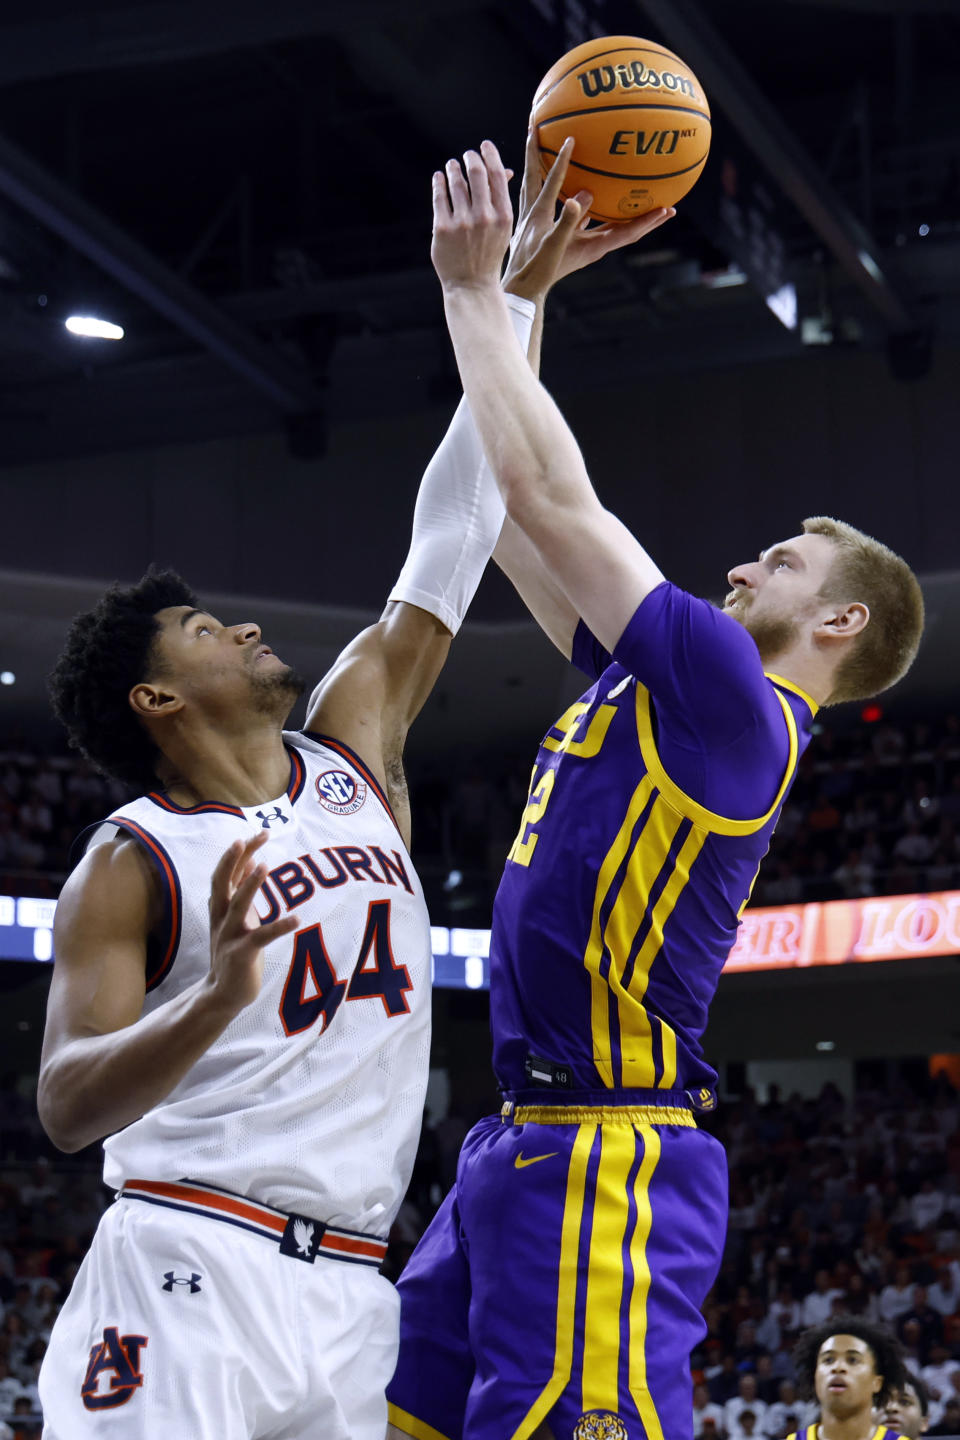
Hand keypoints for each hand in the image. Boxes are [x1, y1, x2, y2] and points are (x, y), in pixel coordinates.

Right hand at [206, 831, 296, 1013]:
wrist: (222, 992)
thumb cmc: (234, 949)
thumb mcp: (237, 915)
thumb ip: (241, 889)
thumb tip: (250, 857)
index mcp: (221, 907)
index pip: (227, 873)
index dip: (240, 852)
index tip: (259, 833)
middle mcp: (221, 918)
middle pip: (223, 883)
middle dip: (232, 860)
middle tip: (244, 839)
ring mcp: (229, 936)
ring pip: (238, 905)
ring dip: (249, 885)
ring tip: (263, 866)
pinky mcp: (242, 954)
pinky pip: (261, 937)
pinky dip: (279, 926)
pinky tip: (297, 918)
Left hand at [431, 141, 513, 292]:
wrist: (472, 286)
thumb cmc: (489, 254)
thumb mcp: (503, 228)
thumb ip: (502, 199)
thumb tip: (505, 170)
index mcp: (503, 216)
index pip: (496, 174)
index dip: (489, 155)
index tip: (483, 146)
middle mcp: (484, 217)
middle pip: (476, 172)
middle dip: (470, 158)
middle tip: (466, 156)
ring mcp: (461, 223)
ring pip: (455, 182)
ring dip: (453, 169)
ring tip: (451, 167)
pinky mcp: (441, 229)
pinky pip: (439, 197)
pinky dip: (438, 182)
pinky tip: (439, 178)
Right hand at [502, 124, 675, 302]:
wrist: (524, 283)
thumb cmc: (537, 266)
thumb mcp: (552, 241)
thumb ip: (569, 220)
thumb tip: (583, 196)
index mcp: (595, 247)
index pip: (628, 234)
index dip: (647, 223)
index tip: (667, 210)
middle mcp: (595, 244)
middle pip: (628, 229)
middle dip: (647, 218)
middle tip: (670, 204)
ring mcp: (587, 241)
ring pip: (614, 224)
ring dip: (629, 212)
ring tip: (645, 196)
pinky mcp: (576, 237)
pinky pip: (595, 218)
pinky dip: (603, 206)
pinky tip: (602, 192)